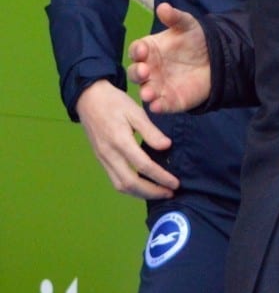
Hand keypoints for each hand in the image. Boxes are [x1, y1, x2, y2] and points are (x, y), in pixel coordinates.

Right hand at [75, 79, 177, 200]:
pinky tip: (143, 186)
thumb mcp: (136, 112)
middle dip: (151, 191)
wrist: (89, 99)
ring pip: (120, 185)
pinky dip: (131, 188)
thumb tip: (167, 147)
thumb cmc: (115, 102)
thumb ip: (151, 131)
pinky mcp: (101, 160)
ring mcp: (103, 159)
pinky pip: (115, 180)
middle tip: (170, 193)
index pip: (143, 166)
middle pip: (130, 183)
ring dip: (141, 193)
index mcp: (120, 141)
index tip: (175, 183)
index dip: (160, 177)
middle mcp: (109, 154)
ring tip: (159, 192)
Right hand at [127, 2, 211, 113]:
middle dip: (137, 73)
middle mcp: (149, 69)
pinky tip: (158, 106)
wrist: (216, 59)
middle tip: (145, 71)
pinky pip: (161, 105)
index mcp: (149, 50)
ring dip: (145, 93)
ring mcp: (158, 85)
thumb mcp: (187, 25)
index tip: (143, 50)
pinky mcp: (170, 100)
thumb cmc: (195, 40)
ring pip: (145, 91)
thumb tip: (162, 6)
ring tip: (148, 94)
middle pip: (136, 72)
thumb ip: (175, 17)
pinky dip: (157, 107)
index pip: (136, 50)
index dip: (137, 51)